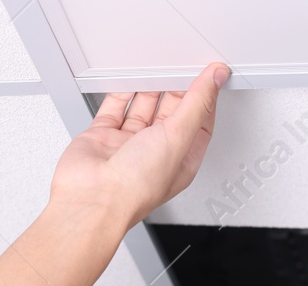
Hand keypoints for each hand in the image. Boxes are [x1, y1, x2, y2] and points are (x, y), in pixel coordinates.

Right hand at [49, 63, 229, 229]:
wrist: (92, 198)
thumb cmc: (134, 188)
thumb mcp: (178, 138)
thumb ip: (196, 105)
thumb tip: (215, 80)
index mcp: (180, 161)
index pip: (199, 124)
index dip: (205, 100)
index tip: (210, 76)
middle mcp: (155, 154)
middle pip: (170, 113)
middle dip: (177, 89)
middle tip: (182, 66)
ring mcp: (128, 145)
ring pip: (143, 107)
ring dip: (150, 88)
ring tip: (158, 67)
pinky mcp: (103, 136)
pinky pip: (115, 107)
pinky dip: (121, 90)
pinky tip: (129, 77)